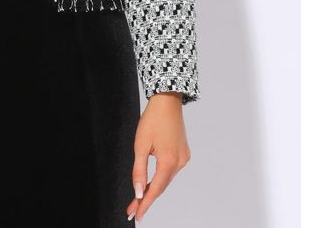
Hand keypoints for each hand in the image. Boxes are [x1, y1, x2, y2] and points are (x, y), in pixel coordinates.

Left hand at [126, 92, 190, 221]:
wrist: (167, 101)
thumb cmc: (152, 120)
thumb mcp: (140, 145)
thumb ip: (139, 170)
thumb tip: (139, 192)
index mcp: (169, 162)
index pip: (155, 190)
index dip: (144, 204)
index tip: (136, 215)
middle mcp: (179, 163)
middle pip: (161, 186)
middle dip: (146, 198)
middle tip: (133, 208)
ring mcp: (183, 158)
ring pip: (166, 179)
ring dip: (154, 188)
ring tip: (139, 198)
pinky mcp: (184, 153)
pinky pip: (171, 170)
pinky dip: (161, 177)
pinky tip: (153, 181)